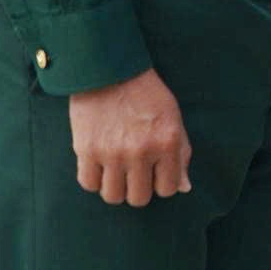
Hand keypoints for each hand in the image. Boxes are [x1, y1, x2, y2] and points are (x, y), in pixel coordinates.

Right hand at [68, 68, 191, 205]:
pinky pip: (89, 184)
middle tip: (136, 173)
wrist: (110, 70)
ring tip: (117, 170)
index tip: (156, 173)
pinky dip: (95, 179)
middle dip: (139, 189)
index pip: (168, 188)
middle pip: (139, 198)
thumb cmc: (147, 94)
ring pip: (113, 196)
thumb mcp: (173, 118)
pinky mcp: (86, 151)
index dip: (162, 183)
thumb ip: (181, 153)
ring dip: (116, 187)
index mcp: (167, 141)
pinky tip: (100, 165)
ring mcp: (112, 153)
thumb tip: (183, 188)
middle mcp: (141, 151)